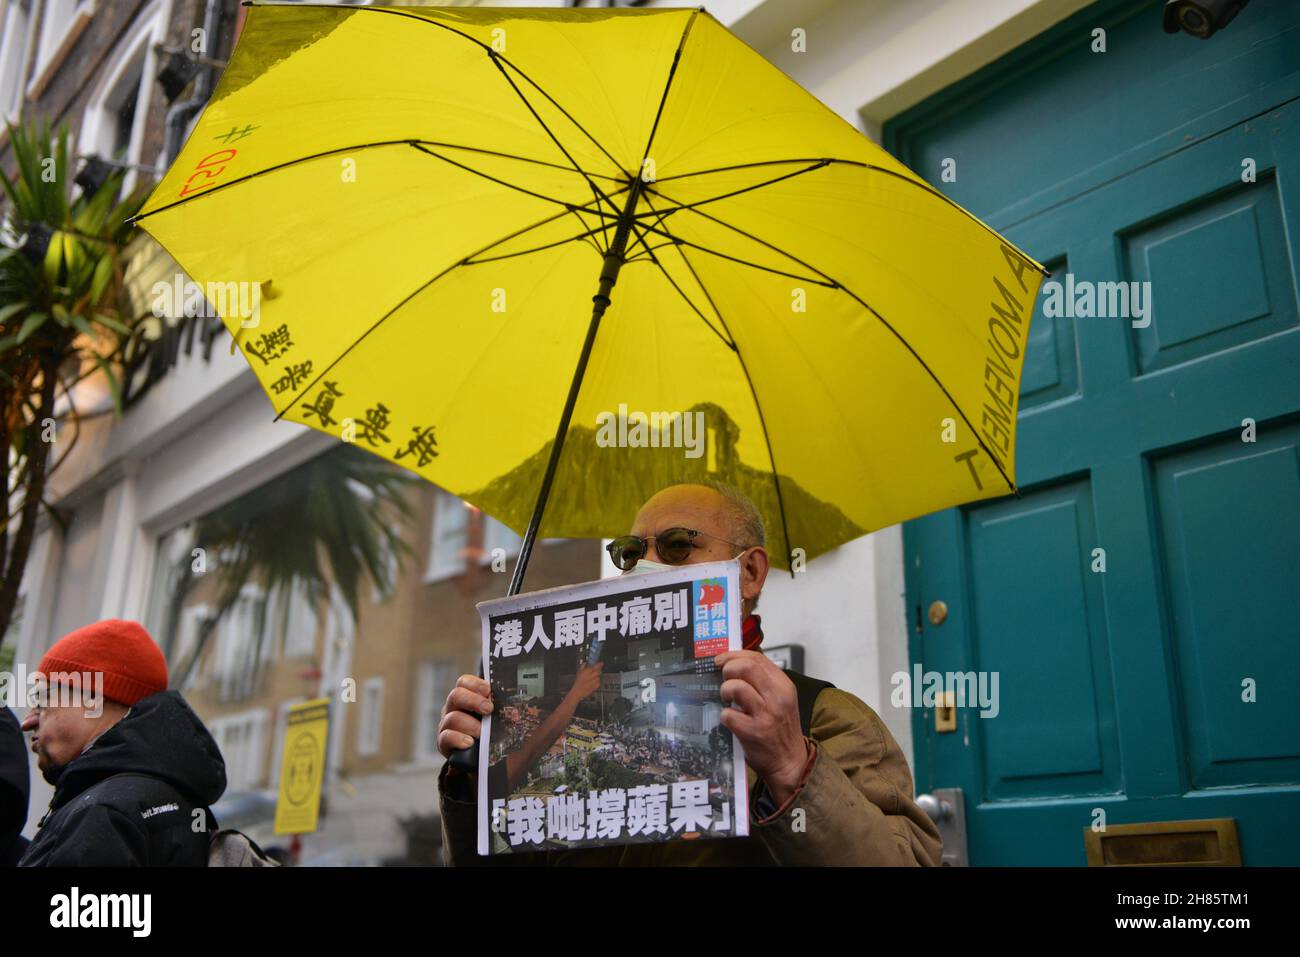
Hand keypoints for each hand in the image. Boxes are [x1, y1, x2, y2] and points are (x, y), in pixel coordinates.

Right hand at [437, 674, 492, 759]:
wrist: (478, 758)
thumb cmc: (488, 732)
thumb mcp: (494, 718)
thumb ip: (499, 709)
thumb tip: (512, 707)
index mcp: (465, 698)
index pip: (464, 682)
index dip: (475, 684)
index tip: (488, 690)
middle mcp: (453, 708)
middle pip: (456, 695)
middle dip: (473, 701)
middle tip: (488, 709)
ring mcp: (446, 725)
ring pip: (453, 718)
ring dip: (470, 725)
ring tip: (482, 733)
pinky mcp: (443, 743)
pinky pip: (446, 737)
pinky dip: (458, 739)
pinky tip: (469, 743)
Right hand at [565, 661, 604, 704]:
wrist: (577, 692)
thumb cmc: (577, 682)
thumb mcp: (578, 673)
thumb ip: (582, 667)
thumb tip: (585, 663)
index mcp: (586, 672)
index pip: (595, 666)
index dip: (599, 664)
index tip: (601, 663)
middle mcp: (590, 677)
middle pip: (598, 672)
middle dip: (598, 671)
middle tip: (597, 670)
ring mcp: (593, 682)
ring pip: (598, 677)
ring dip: (597, 677)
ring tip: (593, 677)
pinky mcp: (594, 687)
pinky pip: (598, 683)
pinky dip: (597, 682)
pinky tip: (593, 682)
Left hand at [715, 650, 808, 805]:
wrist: (790, 763)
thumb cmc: (781, 729)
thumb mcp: (780, 699)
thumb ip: (763, 681)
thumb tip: (736, 663)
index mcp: (784, 685)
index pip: (757, 658)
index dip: (734, 655)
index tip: (722, 659)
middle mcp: (777, 697)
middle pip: (746, 667)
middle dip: (728, 669)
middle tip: (723, 678)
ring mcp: (766, 714)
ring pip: (736, 687)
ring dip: (725, 691)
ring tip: (727, 700)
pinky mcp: (753, 732)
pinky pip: (728, 714)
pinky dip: (725, 716)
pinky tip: (731, 720)